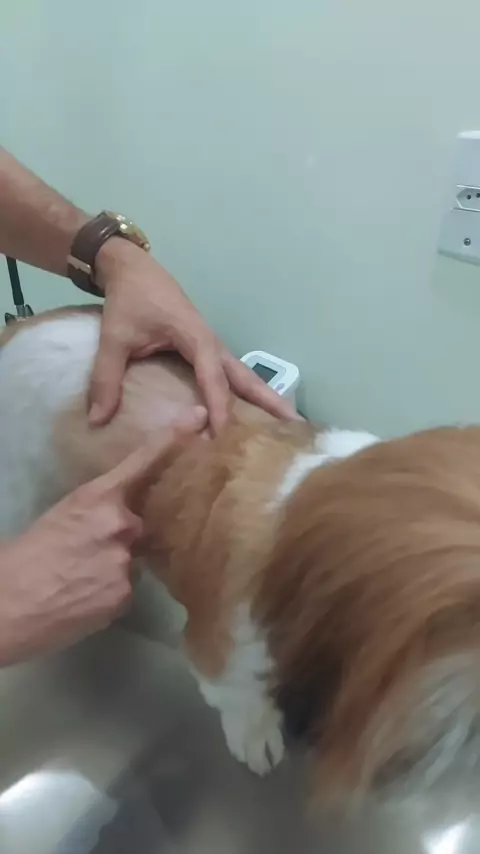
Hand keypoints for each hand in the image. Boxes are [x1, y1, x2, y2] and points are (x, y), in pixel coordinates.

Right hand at [0, 409, 206, 664]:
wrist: (5, 605)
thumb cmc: (25, 556)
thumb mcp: (63, 515)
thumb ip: (98, 511)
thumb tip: (119, 518)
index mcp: (98, 497)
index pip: (143, 462)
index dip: (174, 438)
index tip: (199, 417)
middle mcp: (121, 525)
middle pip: (141, 525)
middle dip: (121, 537)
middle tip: (85, 553)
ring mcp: (126, 561)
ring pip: (133, 561)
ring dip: (113, 568)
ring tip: (77, 580)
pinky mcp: (125, 595)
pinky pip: (126, 589)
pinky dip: (108, 593)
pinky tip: (82, 598)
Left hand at [89, 239, 297, 432]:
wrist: (132, 269)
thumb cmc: (127, 301)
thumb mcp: (114, 338)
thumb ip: (106, 377)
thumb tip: (97, 419)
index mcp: (196, 339)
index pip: (213, 379)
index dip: (220, 408)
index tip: (224, 436)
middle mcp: (212, 344)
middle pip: (246, 377)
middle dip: (270, 401)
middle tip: (295, 427)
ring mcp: (212, 346)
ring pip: (243, 376)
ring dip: (263, 398)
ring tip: (286, 425)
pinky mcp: (205, 348)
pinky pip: (230, 375)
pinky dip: (245, 393)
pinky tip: (251, 412)